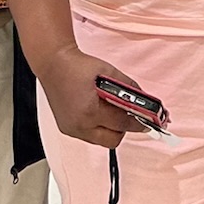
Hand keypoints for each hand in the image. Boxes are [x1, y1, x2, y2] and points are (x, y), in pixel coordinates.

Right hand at [35, 43, 150, 148]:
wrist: (53, 64)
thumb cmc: (78, 66)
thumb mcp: (109, 72)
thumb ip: (129, 88)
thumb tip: (144, 100)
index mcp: (90, 111)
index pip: (123, 123)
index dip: (139, 122)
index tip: (150, 122)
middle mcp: (79, 125)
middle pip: (113, 140)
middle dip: (124, 129)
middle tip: (128, 114)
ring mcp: (71, 129)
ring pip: (101, 140)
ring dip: (110, 129)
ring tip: (110, 110)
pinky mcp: (66, 129)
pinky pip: (89, 136)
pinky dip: (98, 127)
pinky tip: (97, 112)